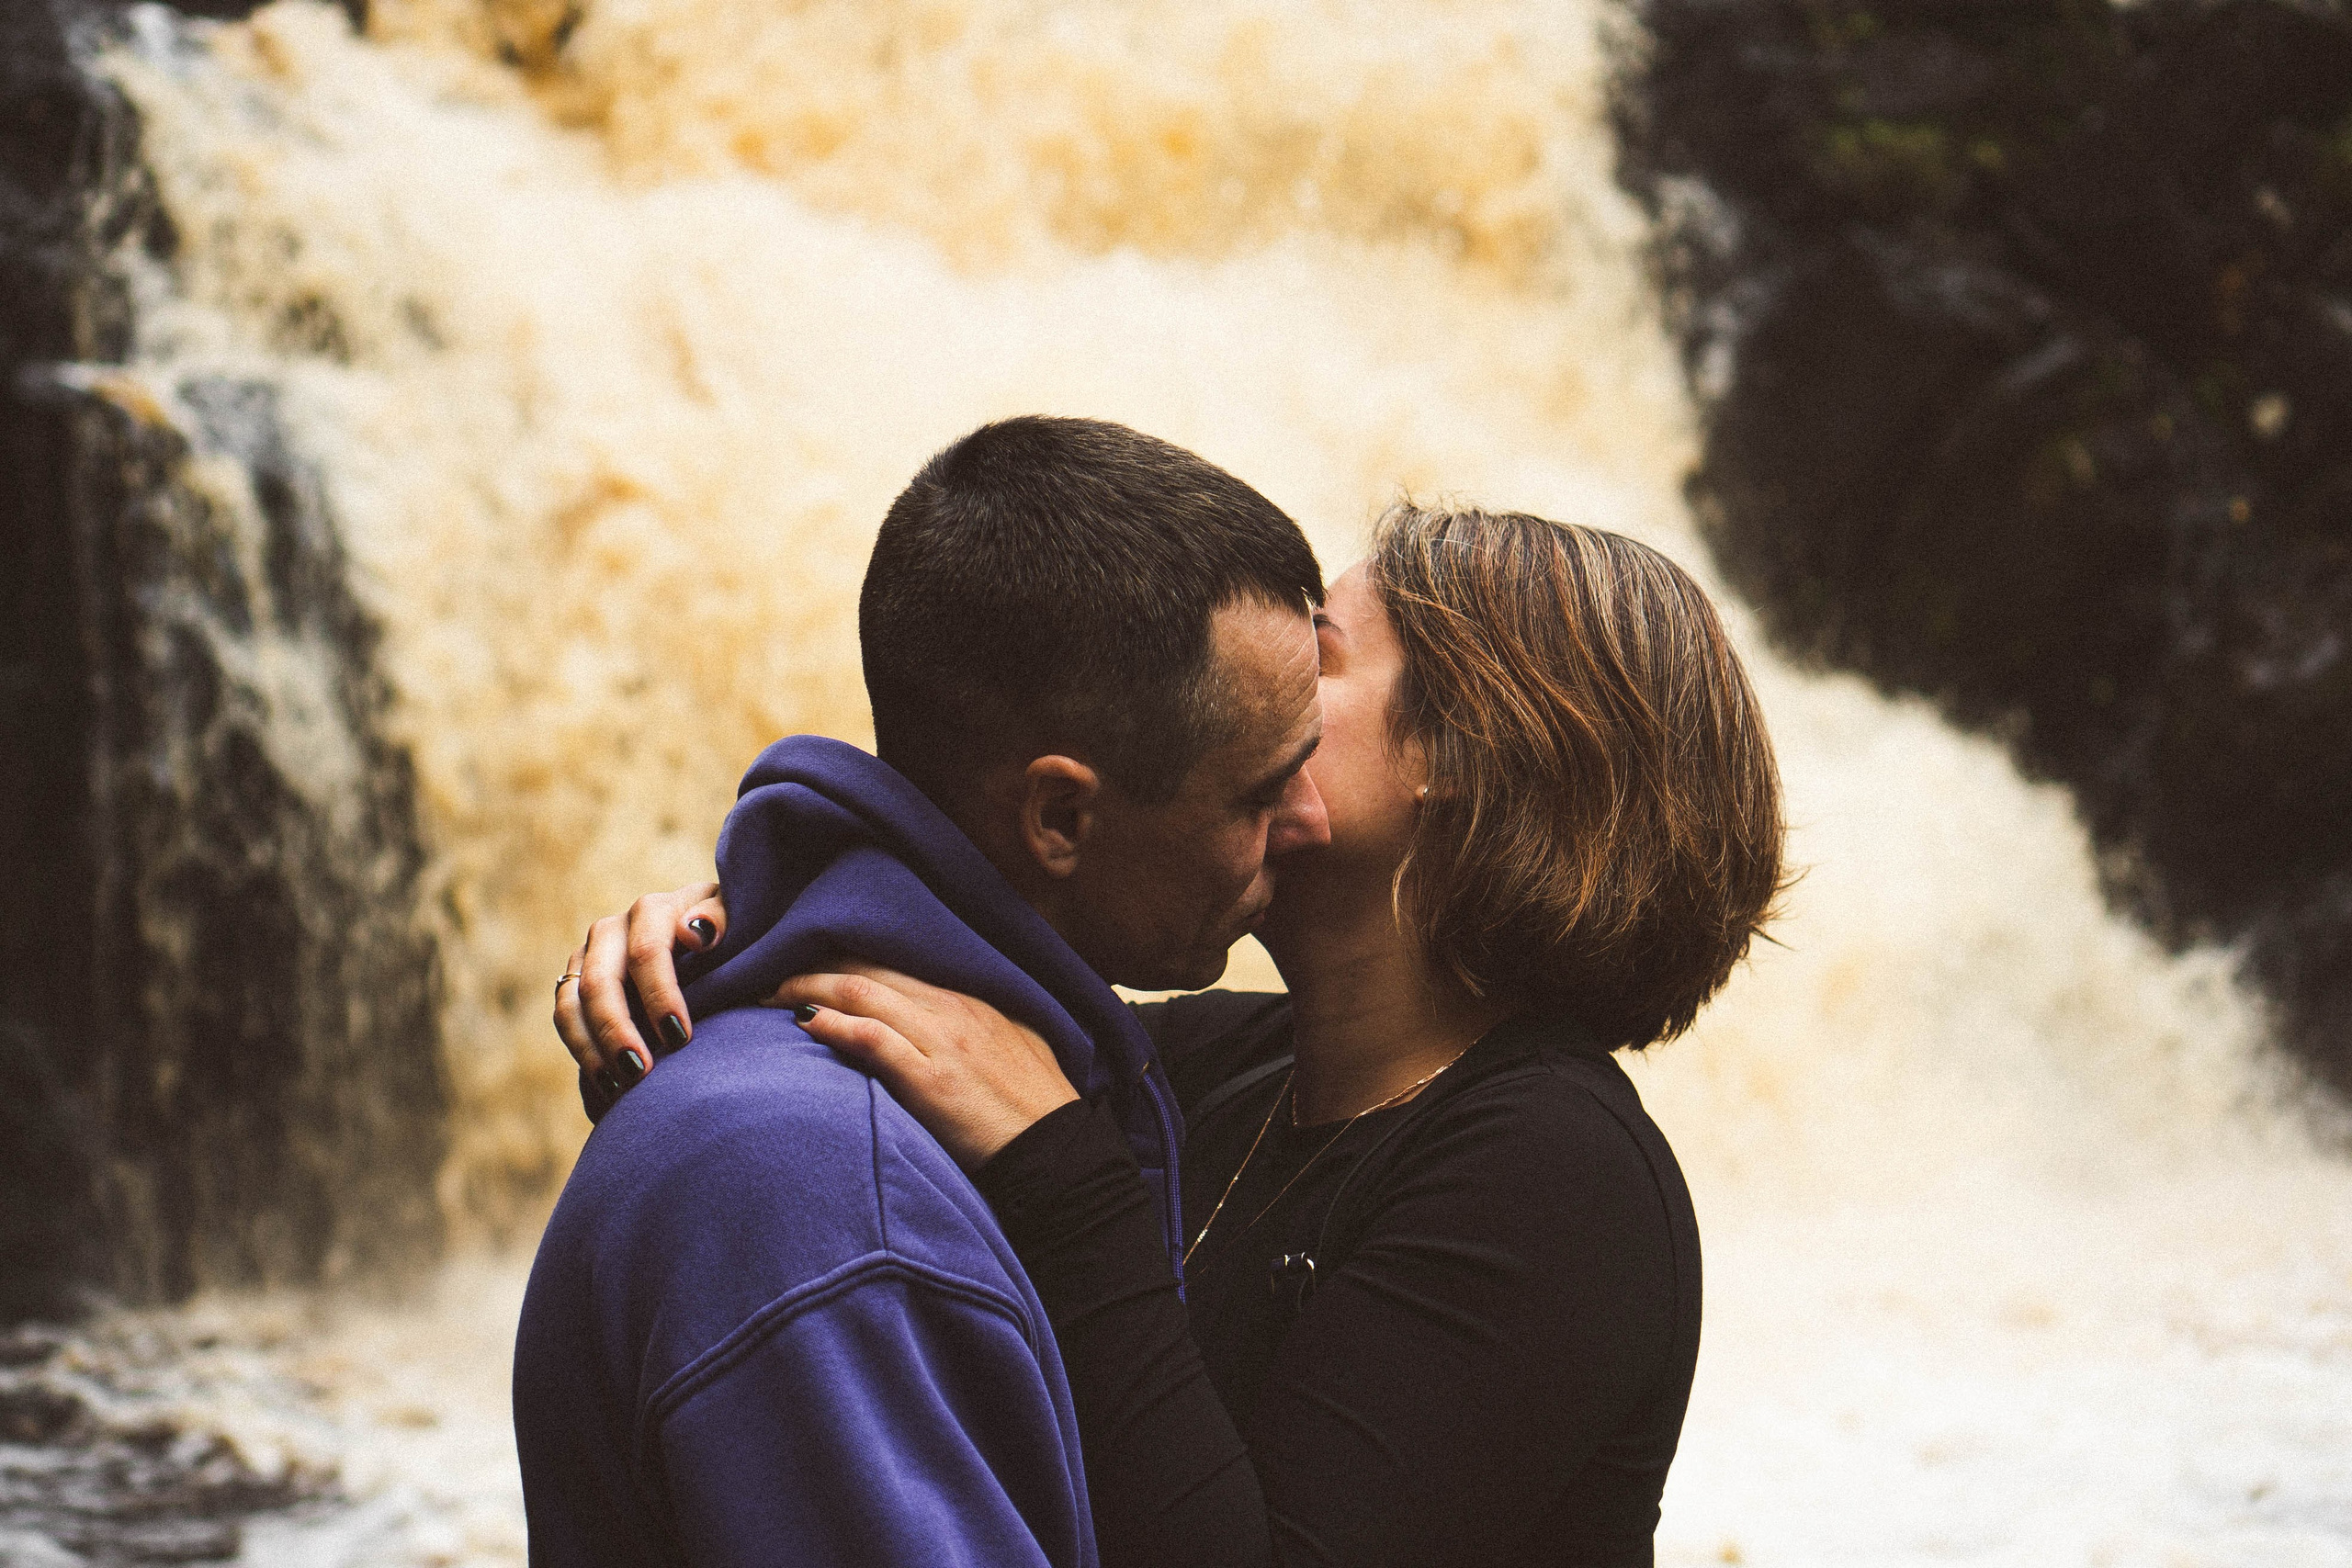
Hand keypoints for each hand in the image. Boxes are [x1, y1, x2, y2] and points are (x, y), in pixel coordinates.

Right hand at [556, 881, 727, 1100]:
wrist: (709, 939)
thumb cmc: (731, 933)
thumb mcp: (738, 918)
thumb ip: (723, 919)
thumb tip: (695, 932)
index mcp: (655, 911)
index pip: (647, 951)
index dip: (660, 995)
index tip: (680, 1037)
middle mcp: (614, 928)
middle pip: (601, 981)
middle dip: (617, 1030)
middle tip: (640, 1072)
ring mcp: (591, 956)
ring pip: (571, 1002)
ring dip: (591, 1047)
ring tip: (619, 1087)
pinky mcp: (578, 981)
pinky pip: (566, 1018)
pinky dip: (582, 1051)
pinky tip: (607, 1084)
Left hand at [771, 964, 1078, 1170]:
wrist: (1060, 1155)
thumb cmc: (1037, 1109)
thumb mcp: (1016, 1046)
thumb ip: (976, 1027)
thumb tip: (943, 1025)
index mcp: (970, 1001)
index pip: (893, 964)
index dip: (844, 958)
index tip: (807, 960)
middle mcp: (952, 1011)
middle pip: (868, 970)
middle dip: (813, 965)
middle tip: (770, 970)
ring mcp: (942, 1043)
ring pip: (863, 994)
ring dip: (809, 988)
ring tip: (769, 992)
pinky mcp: (931, 1080)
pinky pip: (873, 1038)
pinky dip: (835, 1024)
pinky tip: (803, 1021)